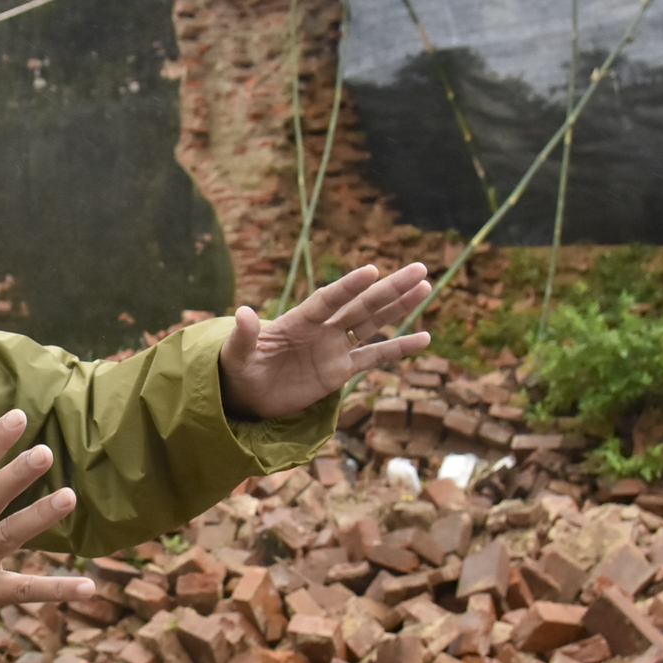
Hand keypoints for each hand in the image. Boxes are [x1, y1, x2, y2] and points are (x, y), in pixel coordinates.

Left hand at [218, 263, 433, 420]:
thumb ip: (245, 335)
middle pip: (361, 304)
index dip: (348, 286)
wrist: (248, 394)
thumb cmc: (240, 369)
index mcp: (299, 320)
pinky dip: (398, 348)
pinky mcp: (341, 369)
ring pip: (373, 323)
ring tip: (425, 287)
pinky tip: (424, 339)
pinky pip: (374, 356)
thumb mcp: (237, 354)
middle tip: (419, 269)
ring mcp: (334, 347)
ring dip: (399, 307)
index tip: (372, 271)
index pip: (329, 299)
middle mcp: (322, 328)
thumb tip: (244, 312)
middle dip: (389, 288)